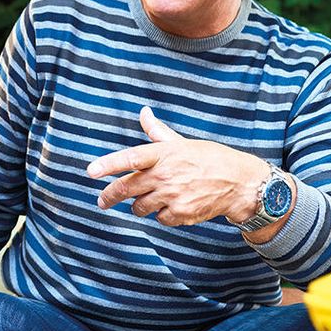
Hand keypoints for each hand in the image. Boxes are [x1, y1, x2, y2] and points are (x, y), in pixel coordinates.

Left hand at [86, 106, 272, 226]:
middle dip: (109, 196)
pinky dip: (162, 214)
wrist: (239, 183)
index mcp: (164, 154)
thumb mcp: (182, 142)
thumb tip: (143, 112)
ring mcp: (173, 196)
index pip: (130, 158)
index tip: (91, 171)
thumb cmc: (209, 159)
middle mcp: (166, 174)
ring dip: (140, 205)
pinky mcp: (181, 214)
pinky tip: (173, 205)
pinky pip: (159, 218)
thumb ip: (157, 131)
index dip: (109, 165)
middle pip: (127, 188)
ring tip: (151, 199)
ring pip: (140, 207)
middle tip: (102, 200)